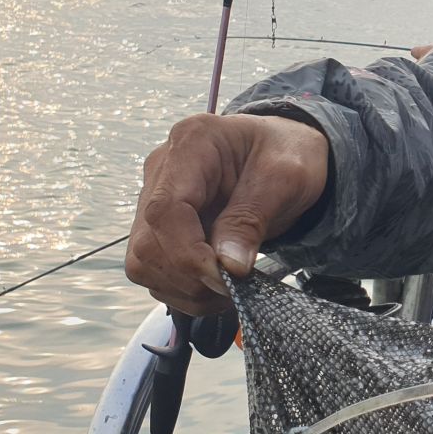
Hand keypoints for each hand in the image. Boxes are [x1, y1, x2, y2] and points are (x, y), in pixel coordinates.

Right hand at [126, 113, 329, 314]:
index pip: (166, 210)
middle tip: (235, 287)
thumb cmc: (288, 154)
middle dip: (190, 277)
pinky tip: (217, 286)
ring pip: (144, 262)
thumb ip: (252, 218)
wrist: (286, 152)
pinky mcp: (158, 226)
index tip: (224, 278)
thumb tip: (228, 267)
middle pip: (148, 242)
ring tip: (230, 287)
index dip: (189, 254)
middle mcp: (162, 169)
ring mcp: (154, 199)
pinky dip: (185, 290)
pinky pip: (154, 271)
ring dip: (186, 289)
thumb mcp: (285, 178)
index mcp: (192, 143)